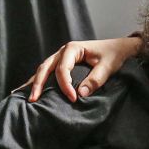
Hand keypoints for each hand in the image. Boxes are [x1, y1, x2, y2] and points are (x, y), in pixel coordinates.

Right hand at [23, 37, 141, 102]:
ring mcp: (61, 57)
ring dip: (36, 83)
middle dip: (38, 84)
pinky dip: (41, 81)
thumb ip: (95, 79)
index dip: (65, 85)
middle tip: (33, 99)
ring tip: (29, 98)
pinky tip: (33, 91)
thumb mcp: (108, 66)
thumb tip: (80, 93)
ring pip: (44, 70)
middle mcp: (63, 51)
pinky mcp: (63, 64)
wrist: (119, 48)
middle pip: (45, 67)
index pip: (62, 69)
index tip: (72, 99)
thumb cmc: (114, 55)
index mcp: (73, 48)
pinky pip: (48, 72)